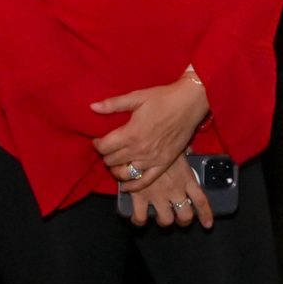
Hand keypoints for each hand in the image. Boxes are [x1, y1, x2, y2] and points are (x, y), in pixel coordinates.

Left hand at [91, 74, 210, 190]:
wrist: (189, 103)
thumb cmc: (163, 98)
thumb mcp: (136, 97)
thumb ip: (113, 104)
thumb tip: (92, 107)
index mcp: (130, 133)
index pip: (104, 147)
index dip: (97, 144)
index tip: (98, 140)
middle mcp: (139, 150)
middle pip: (112, 160)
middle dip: (106, 155)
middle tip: (108, 148)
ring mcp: (152, 159)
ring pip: (124, 173)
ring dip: (116, 169)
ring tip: (116, 162)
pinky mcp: (163, 164)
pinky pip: (144, 181)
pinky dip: (133, 186)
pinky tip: (126, 186)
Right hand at [128, 152, 214, 230]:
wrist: (139, 144)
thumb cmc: (160, 142)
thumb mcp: (178, 147)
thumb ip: (185, 153)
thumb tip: (190, 150)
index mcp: (186, 178)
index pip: (201, 201)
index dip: (205, 215)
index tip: (207, 224)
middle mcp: (174, 190)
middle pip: (185, 215)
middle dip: (183, 220)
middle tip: (179, 218)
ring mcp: (157, 196)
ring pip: (166, 220)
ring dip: (164, 220)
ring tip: (161, 216)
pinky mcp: (140, 197)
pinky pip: (140, 217)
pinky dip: (139, 220)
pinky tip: (139, 218)